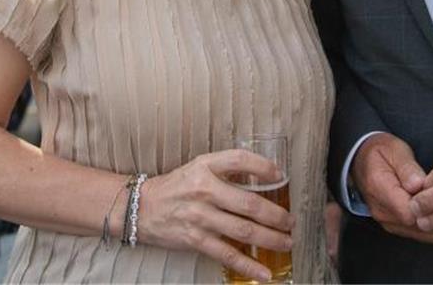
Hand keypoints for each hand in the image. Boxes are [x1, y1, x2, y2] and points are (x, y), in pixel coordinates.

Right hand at [136, 150, 293, 282]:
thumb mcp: (199, 167)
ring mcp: (200, 216)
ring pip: (244, 231)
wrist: (141, 207)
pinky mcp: (195, 239)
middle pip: (250, 204)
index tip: (281, 176)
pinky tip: (263, 272)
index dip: (264, 167)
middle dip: (277, 216)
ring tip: (286, 242)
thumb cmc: (176, 186)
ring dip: (270, 239)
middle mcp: (204, 190)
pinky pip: (227, 254)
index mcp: (206, 167)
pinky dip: (248, 265)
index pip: (240, 160)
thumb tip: (262, 176)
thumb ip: (227, 169)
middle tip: (291, 221)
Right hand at [350, 133, 432, 244]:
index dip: (431, 206)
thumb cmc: (380, 152)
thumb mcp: (395, 149)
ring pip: (422, 234)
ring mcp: (387, 221)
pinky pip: (419, 234)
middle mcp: (381, 211)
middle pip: (418, 226)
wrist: (362, 160)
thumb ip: (407, 168)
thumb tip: (418, 184)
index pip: (409, 212)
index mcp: (380, 189)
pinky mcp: (394, 226)